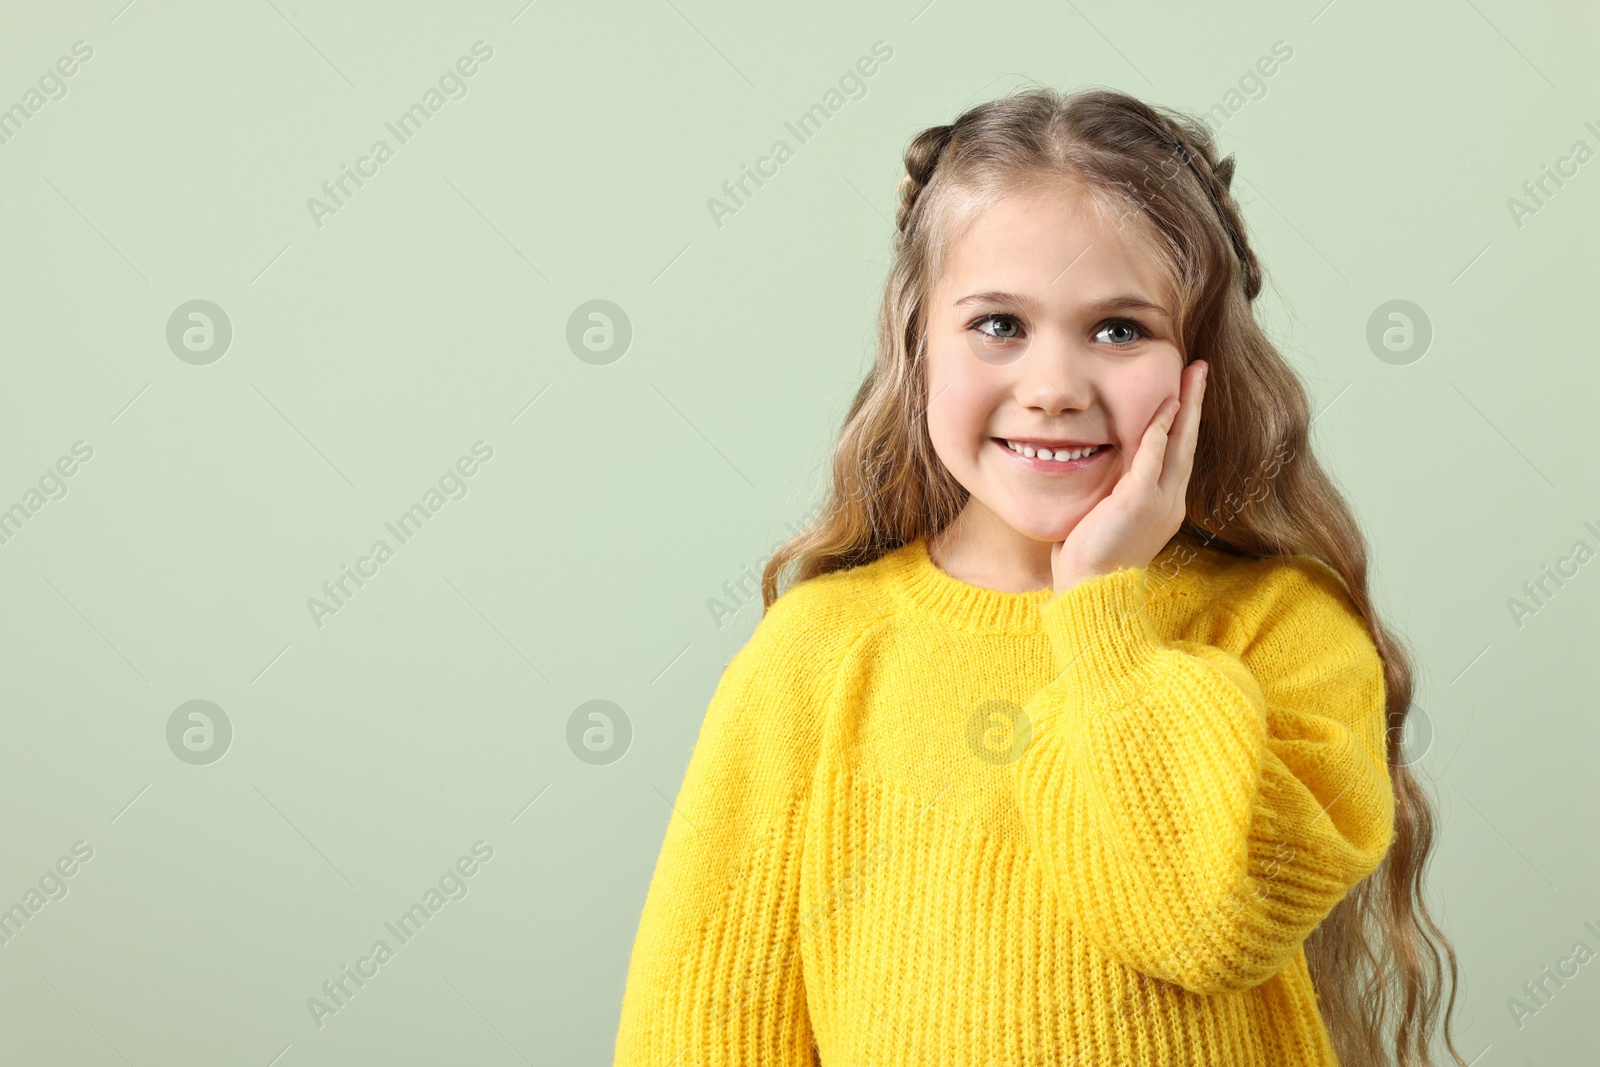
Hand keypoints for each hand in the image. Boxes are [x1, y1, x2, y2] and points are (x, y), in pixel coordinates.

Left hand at [1050, 360, 1207, 593]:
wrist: (1090, 593)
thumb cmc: (1090, 563)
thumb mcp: (1106, 521)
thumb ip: (1111, 494)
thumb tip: (1097, 472)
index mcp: (1164, 508)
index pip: (1177, 456)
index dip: (1183, 424)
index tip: (1184, 395)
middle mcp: (1170, 503)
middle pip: (1188, 443)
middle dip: (1195, 404)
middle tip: (1201, 370)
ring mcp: (1160, 503)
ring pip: (1179, 444)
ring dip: (1186, 406)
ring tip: (1193, 375)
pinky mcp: (1139, 501)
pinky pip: (1154, 457)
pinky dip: (1160, 430)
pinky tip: (1167, 405)